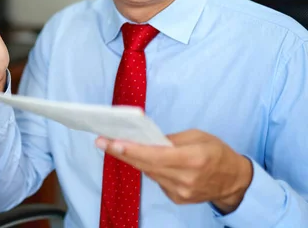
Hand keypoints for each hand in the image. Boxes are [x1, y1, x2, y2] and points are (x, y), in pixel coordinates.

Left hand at [96, 129, 252, 212]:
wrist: (235, 181)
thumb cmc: (217, 152)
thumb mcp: (198, 136)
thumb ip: (172, 138)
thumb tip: (147, 138)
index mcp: (193, 159)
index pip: (155, 155)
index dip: (132, 150)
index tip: (112, 142)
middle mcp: (185, 179)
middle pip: (146, 165)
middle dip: (121, 152)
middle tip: (101, 141)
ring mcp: (180, 192)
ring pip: (148, 173)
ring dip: (132, 159)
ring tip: (114, 145)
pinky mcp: (177, 198)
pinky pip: (156, 180)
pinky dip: (148, 168)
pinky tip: (141, 159)